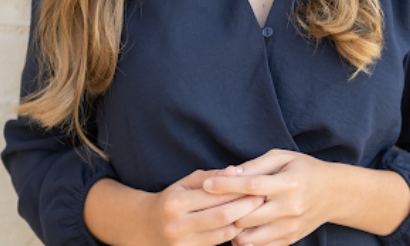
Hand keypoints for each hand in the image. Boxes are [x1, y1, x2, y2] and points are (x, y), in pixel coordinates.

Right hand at [135, 169, 266, 245]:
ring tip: (258, 211)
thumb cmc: (170, 200)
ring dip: (243, 222)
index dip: (237, 190)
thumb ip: (209, 177)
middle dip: (245, 206)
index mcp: (175, 202)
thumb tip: (234, 170)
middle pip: (222, 216)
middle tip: (263, 198)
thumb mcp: (184, 184)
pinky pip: (218, 245)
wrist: (145, 228)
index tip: (256, 184)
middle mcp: (177, 225)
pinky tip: (244, 225)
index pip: (214, 195)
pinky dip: (233, 234)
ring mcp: (182, 244)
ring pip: (223, 234)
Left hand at [200, 149, 341, 245]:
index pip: (251, 186)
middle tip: (211, 205)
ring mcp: (290, 227)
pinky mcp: (289, 240)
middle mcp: (290, 208)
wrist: (334, 193)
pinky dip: (245, 240)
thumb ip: (255, 165)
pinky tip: (240, 228)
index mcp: (288, 183)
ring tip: (226, 218)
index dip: (226, 186)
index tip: (206, 184)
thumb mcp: (282, 158)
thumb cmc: (304, 170)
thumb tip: (229, 172)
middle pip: (246, 216)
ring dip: (233, 229)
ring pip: (249, 238)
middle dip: (225, 211)